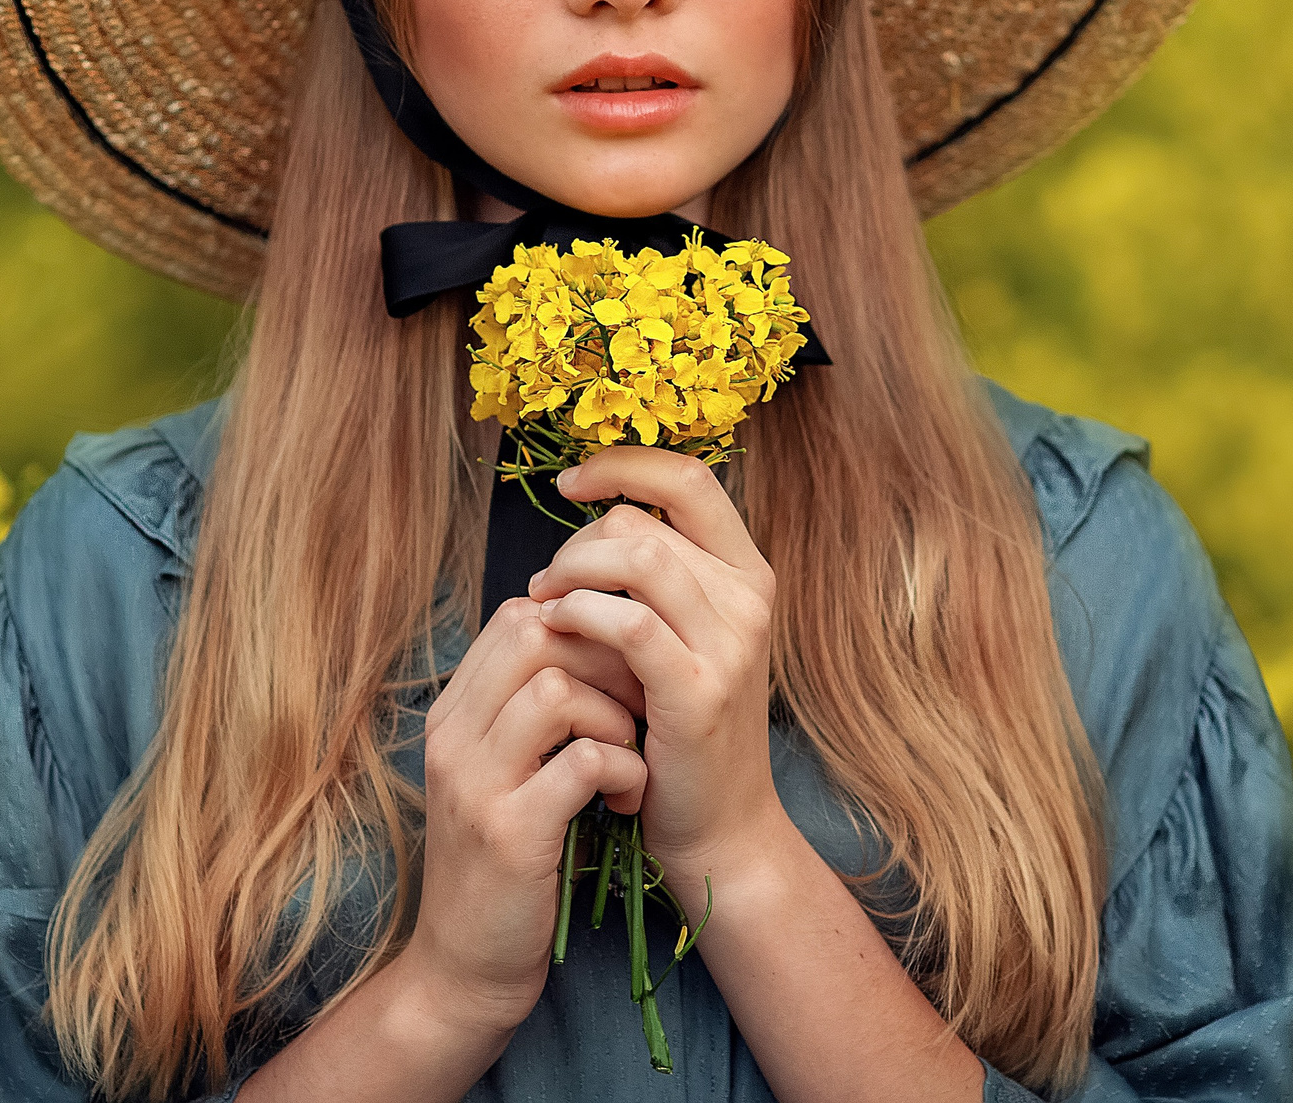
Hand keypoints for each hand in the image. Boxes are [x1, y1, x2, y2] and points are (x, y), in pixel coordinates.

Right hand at [407, 593, 649, 1035]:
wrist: (465, 969)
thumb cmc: (504, 862)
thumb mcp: (501, 773)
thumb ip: (527, 712)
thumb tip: (597, 641)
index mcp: (453, 715)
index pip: (517, 617)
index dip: (584, 630)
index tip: (620, 676)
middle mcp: (453, 738)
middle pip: (535, 634)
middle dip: (606, 659)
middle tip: (637, 707)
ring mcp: (476, 784)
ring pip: (558, 689)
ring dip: (617, 716)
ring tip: (632, 756)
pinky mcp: (509, 834)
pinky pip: (585, 761)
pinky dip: (626, 772)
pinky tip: (629, 801)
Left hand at [527, 446, 786, 894]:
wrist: (720, 827)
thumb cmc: (682, 730)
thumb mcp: (685, 638)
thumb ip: (659, 579)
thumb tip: (595, 516)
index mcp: (747, 574)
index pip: (689, 478)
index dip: (624, 465)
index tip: (570, 481)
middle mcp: (749, 599)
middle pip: (643, 522)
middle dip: (576, 543)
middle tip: (545, 585)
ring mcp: (730, 644)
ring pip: (635, 558)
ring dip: (570, 573)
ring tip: (543, 606)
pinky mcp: (698, 690)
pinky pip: (627, 621)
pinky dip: (579, 615)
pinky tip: (556, 630)